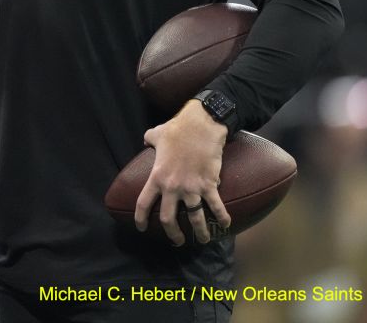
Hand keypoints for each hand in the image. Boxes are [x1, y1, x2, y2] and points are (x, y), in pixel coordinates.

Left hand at [133, 100, 232, 244]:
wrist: (201, 125)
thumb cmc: (177, 129)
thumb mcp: (155, 133)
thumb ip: (149, 139)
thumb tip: (146, 139)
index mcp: (157, 177)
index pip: (144, 203)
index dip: (141, 218)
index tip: (142, 228)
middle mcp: (172, 187)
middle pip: (168, 218)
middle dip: (173, 233)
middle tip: (176, 241)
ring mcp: (191, 188)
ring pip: (195, 218)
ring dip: (200, 232)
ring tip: (202, 240)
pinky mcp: (209, 185)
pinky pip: (217, 206)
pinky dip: (222, 218)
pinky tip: (226, 226)